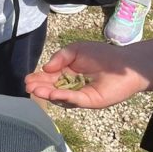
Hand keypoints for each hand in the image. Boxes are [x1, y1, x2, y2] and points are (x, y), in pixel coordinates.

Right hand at [24, 43, 143, 108]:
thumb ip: (60, 57)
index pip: (50, 77)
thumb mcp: (76, 50)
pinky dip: (63, 97)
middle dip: (40, 88)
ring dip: (48, 94)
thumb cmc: (102, 54)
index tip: (27, 79)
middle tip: (28, 87)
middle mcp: (72, 86)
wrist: (125, 63)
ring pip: (61, 97)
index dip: (39, 78)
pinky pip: (75, 100)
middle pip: (52, 88)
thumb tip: (46, 68)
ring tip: (35, 90)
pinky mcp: (90, 101)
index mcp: (68, 73)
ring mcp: (80, 95)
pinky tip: (53, 94)